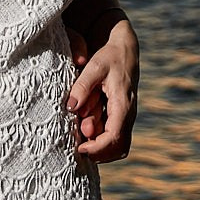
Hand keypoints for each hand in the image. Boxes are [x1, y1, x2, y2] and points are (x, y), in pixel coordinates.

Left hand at [67, 19, 136, 162]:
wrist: (125, 48)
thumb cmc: (110, 55)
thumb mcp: (95, 66)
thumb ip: (82, 86)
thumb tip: (71, 106)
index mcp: (123, 104)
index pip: (114, 137)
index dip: (97, 148)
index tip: (80, 148)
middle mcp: (128, 113)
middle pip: (119, 147)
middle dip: (99, 151)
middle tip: (79, 144)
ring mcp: (127, 116)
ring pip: (119, 145)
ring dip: (99, 145)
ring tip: (82, 132)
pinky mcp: (122, 115)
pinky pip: (115, 136)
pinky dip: (101, 139)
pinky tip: (86, 129)